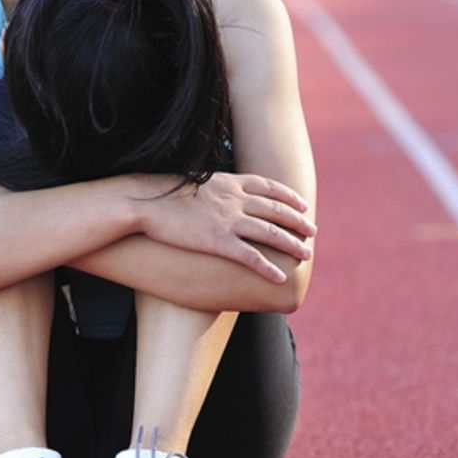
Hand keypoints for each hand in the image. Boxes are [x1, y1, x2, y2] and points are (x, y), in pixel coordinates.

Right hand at [137, 172, 315, 282]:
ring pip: (270, 233)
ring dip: (292, 245)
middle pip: (275, 210)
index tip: (302, 205)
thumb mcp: (192, 180)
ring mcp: (227, 220)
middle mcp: (234, 199)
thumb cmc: (161, 193)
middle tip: (313, 232)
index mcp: (228, 182)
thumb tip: (214, 191)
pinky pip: (250, 256)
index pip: (268, 188)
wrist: (145, 202)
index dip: (288, 197)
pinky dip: (268, 267)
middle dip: (298, 222)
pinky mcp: (217, 241)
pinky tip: (280, 276)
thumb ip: (211, 186)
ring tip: (307, 255)